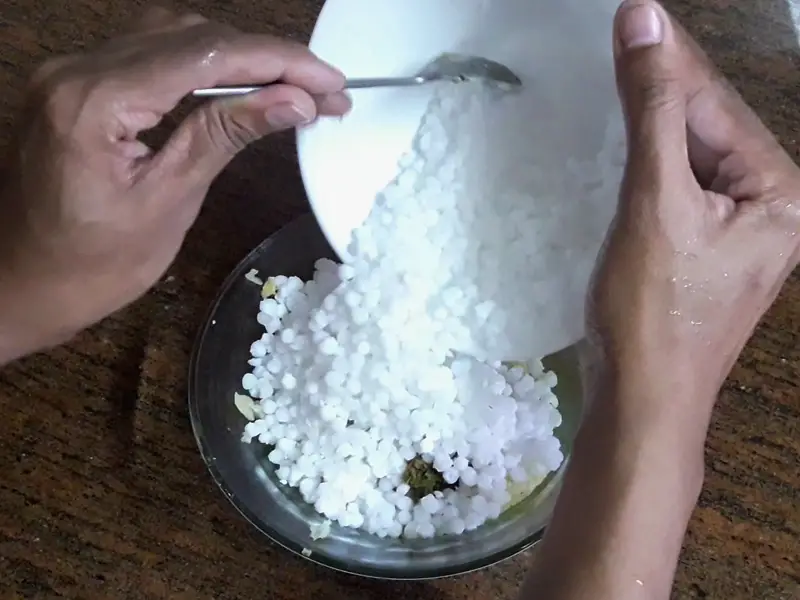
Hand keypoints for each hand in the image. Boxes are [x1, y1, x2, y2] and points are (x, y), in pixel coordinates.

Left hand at [0, 8, 349, 360]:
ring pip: (172, 36)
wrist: (21, 284)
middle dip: (266, 58)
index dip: (277, 61)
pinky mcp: (76, 84)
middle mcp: (76, 70)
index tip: (329, 81)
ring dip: (238, 57)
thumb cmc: (92, 266)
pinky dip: (203, 65)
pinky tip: (241, 84)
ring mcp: (71, 72)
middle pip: (190, 35)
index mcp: (94, 102)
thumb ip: (226, 136)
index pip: (203, 56)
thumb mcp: (169, 202)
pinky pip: (149, 56)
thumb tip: (293, 101)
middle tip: (323, 89)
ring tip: (293, 86)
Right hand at [587, 0, 799, 417]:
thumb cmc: (653, 310)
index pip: (714, 106)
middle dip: (661, 87)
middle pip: (707, 128)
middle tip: (619, 36)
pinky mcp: (704, 250)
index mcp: (779, 191)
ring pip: (689, 157)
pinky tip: (624, 143)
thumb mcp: (654, 202)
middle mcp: (772, 206)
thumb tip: (643, 21)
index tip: (631, 12)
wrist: (641, 398)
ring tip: (616, 79)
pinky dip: (647, 164)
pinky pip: (678, 190)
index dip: (669, 59)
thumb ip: (653, 110)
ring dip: (650, 123)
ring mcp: (738, 231)